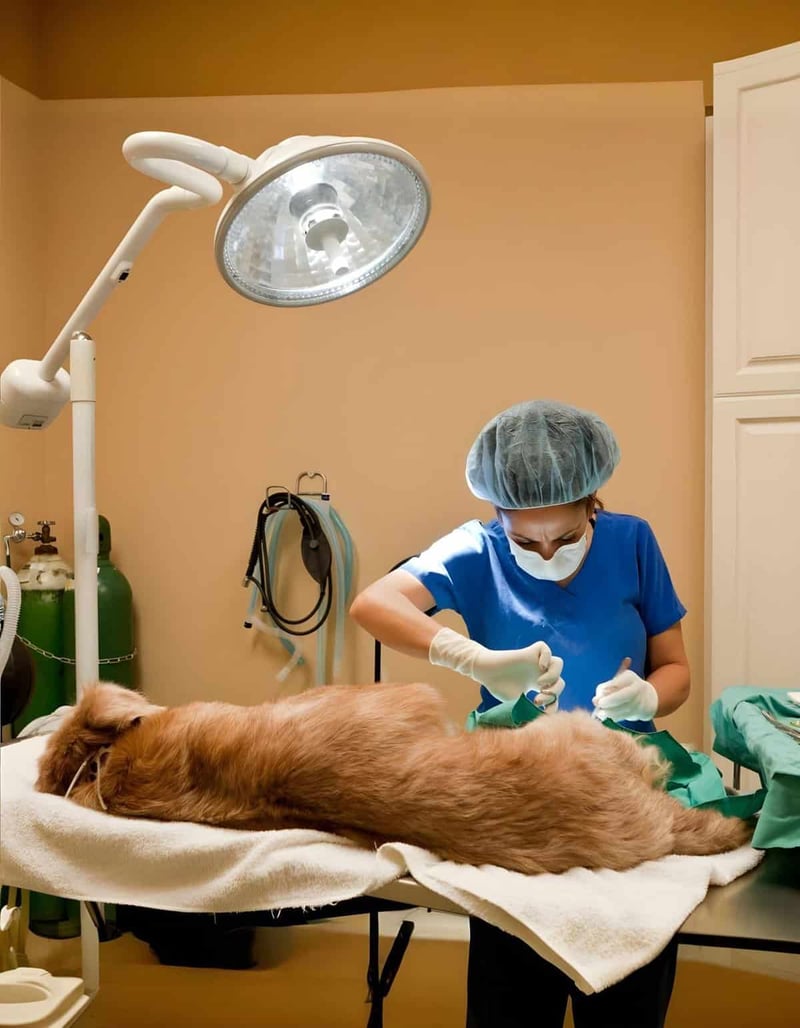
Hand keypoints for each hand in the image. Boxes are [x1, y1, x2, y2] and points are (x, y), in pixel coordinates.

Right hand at [429, 627, 564, 706]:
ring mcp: (535, 662)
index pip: (556, 695)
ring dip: (554, 676)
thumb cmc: (498, 687)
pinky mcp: (528, 652)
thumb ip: (528, 711)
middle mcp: (539, 673)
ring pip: (558, 664)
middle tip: (538, 699)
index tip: (541, 710)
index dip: (553, 704)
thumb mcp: (515, 704)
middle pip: (560, 681)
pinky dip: (546, 657)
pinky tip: (540, 667)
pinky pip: (544, 648)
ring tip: (540, 684)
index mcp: (537, 685)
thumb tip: (538, 725)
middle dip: (554, 693)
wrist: (485, 673)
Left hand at [592, 667, 657, 721]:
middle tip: (600, 704)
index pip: (619, 681)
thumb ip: (604, 689)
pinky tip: (607, 717)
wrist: (647, 698)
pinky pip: (626, 715)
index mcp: (630, 677)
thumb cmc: (624, 688)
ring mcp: (641, 700)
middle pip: (626, 695)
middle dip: (611, 700)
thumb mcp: (615, 683)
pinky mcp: (640, 712)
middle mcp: (638, 687)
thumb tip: (595, 700)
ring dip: (611, 711)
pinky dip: (615, 717)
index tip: (600, 692)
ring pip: (625, 708)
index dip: (609, 687)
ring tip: (600, 713)